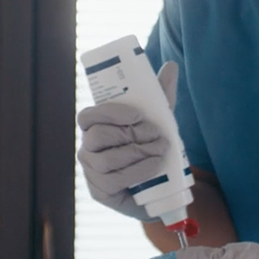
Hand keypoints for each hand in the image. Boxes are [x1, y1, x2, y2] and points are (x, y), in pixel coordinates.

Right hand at [77, 62, 177, 221]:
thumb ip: (160, 96)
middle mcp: (87, 148)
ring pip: (106, 160)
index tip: (138, 115)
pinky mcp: (100, 192)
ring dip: (137, 153)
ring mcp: (91, 172)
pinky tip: (154, 166)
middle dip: (130, 134)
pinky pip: (113, 181)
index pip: (87, 116)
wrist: (158, 186)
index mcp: (94, 127)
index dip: (110, 114)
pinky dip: (137, 171)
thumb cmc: (150, 147)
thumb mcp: (157, 121)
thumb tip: (171, 65)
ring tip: (160, 150)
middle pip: (98, 137)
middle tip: (156, 135)